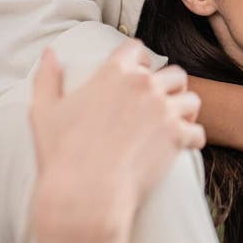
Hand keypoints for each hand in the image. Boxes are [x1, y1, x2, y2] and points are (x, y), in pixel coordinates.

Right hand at [29, 40, 205, 234]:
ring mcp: (163, 109)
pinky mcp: (177, 135)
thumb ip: (47, 77)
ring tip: (178, 124)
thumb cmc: (61, 154)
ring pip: (191, 100)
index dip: (140, 59)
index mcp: (114, 73)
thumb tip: (49, 53)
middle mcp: (143, 85)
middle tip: (164, 104)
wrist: (84, 193)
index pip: (137, 49)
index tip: (141, 72)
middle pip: (173, 74)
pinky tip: (185, 146)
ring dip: (186, 111)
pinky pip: (198, 131)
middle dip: (171, 87)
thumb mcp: (43, 111)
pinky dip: (193, 139)